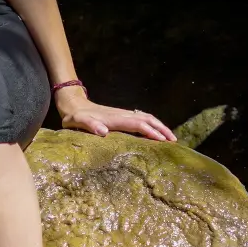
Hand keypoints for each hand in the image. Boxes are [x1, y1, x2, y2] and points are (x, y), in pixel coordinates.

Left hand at [56, 86, 175, 140]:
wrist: (73, 104)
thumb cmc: (75, 116)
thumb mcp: (78, 122)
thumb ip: (90, 126)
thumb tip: (103, 132)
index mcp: (115, 118)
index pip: (138, 125)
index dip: (151, 132)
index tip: (163, 141)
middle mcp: (122, 114)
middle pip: (148, 119)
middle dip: (162, 129)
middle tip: (174, 141)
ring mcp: (123, 114)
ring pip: (147, 117)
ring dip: (160, 126)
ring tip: (170, 138)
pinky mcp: (122, 115)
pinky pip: (142, 119)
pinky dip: (152, 124)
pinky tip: (156, 132)